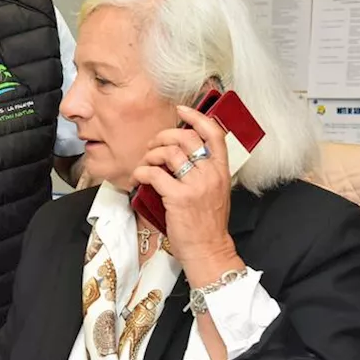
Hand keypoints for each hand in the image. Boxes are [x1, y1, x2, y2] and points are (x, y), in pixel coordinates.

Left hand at [131, 105, 239, 277]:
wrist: (208, 249)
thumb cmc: (208, 223)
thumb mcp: (215, 191)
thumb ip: (205, 171)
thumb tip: (182, 152)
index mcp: (221, 170)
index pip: (214, 133)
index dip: (197, 117)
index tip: (182, 109)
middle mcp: (210, 173)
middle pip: (185, 137)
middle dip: (163, 136)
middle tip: (153, 145)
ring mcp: (195, 185)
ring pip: (168, 152)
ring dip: (151, 154)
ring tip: (146, 164)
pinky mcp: (178, 197)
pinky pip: (154, 173)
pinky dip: (142, 172)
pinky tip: (139, 177)